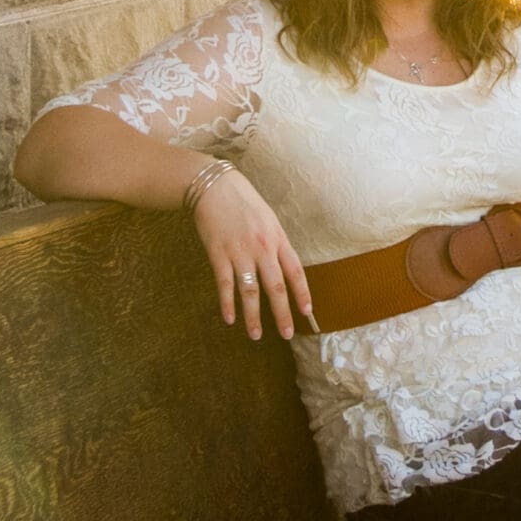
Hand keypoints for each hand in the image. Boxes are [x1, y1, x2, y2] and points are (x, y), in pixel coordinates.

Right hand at [192, 166, 313, 342]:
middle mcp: (262, 248)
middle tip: (286, 334)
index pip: (295, 271)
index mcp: (277, 238)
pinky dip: (227, 303)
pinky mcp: (218, 254)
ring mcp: (239, 252)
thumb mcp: (268, 218)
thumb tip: (283, 267)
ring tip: (255, 335)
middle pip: (275, 287)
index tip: (307, 312)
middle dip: (282, 313)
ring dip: (253, 316)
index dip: (302, 293)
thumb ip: (275, 243)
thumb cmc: (242, 201)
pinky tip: (229, 319)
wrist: (214, 185)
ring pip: (250, 291)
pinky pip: (225, 284)